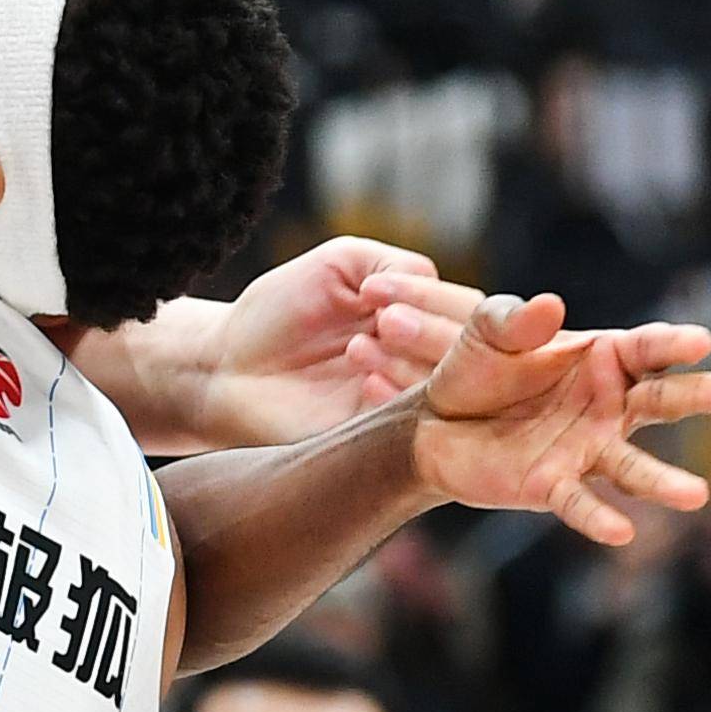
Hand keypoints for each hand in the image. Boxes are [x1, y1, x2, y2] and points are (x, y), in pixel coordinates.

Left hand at [194, 241, 477, 445]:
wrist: (229, 366)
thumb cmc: (282, 310)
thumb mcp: (339, 266)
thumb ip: (393, 264)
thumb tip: (433, 281)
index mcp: (432, 320)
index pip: (475, 313)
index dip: (436, 300)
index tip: (376, 292)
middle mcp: (438, 366)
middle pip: (481, 358)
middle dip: (433, 335)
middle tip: (382, 324)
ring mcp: (420, 409)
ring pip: (459, 397)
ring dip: (414, 367)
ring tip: (357, 350)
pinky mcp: (393, 447)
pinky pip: (424, 435)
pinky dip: (400, 404)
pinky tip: (364, 386)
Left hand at [411, 291, 710, 543]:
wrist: (433, 423)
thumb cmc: (475, 370)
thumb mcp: (488, 332)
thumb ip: (513, 318)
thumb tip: (550, 304)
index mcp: (603, 361)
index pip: (647, 349)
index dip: (673, 342)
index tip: (701, 341)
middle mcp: (608, 407)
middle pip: (663, 400)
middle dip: (701, 395)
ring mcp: (587, 450)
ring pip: (634, 467)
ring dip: (663, 482)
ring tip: (697, 494)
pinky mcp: (553, 485)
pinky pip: (580, 502)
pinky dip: (599, 517)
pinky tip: (621, 532)